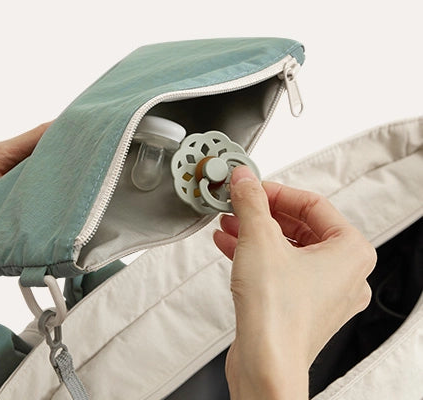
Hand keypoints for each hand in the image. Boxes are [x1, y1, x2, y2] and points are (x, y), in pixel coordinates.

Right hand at [213, 166, 376, 399]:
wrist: (266, 365)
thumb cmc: (277, 313)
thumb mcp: (259, 239)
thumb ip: (252, 202)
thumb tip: (245, 180)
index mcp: (351, 251)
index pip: (313, 204)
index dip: (277, 191)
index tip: (252, 187)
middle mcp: (344, 272)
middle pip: (299, 226)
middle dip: (262, 213)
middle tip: (238, 204)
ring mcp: (323, 292)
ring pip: (287, 249)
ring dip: (255, 233)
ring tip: (228, 223)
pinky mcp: (301, 306)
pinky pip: (280, 269)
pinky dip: (256, 255)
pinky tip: (228, 245)